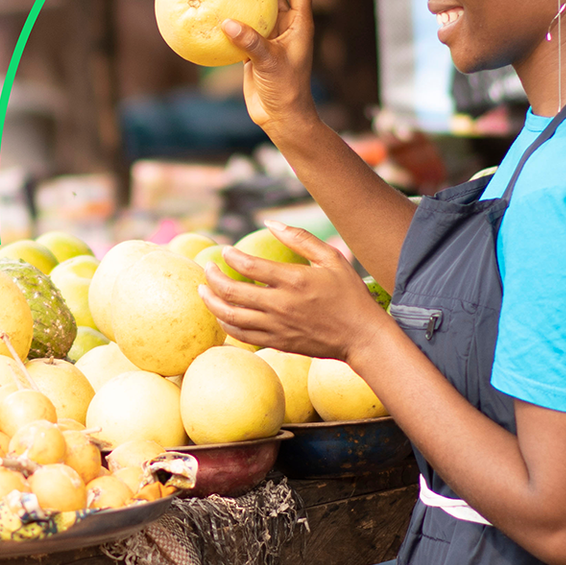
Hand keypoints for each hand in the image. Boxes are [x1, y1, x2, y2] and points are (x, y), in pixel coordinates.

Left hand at [198, 224, 392, 363]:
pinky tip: (222, 313)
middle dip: (212, 277)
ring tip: (203, 290)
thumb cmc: (349, 294)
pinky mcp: (277, 342)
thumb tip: (269, 222)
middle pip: (231, 291)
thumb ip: (300, 238)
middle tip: (207, 268)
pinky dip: (226, 323)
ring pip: (230, 316)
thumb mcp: (332, 259)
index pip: (249, 265)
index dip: (231, 256)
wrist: (362, 337)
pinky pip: (242, 335)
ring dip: (211, 302)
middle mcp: (281, 304)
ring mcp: (277, 326)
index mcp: (294, 280)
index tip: (226, 251)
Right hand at [226, 0, 315, 133]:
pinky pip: (243, 28)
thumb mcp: (270, 64)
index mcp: (300, 24)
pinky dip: (231, 21)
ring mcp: (272, 37)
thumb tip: (227, 23)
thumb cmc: (286, 91)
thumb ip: (251, 43)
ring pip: (259, 9)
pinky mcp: (256, 49)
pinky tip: (212, 17)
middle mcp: (288, 26)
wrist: (281, 117)